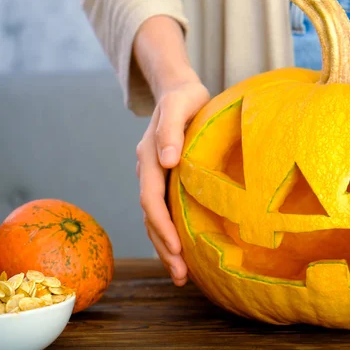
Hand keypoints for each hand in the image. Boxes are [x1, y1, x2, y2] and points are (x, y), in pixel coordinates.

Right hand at [136, 79, 209, 285]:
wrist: (179, 90)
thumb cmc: (184, 97)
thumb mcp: (180, 105)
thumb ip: (170, 130)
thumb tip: (168, 160)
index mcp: (150, 157)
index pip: (151, 198)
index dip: (162, 225)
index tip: (178, 248)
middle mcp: (149, 170)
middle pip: (151, 216)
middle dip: (164, 247)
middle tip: (181, 275)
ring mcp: (155, 177)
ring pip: (155, 219)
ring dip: (166, 247)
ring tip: (181, 275)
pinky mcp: (165, 180)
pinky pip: (163, 211)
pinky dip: (170, 233)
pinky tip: (182, 251)